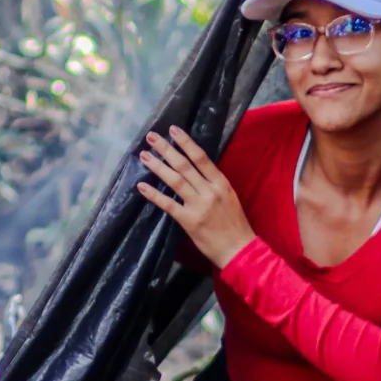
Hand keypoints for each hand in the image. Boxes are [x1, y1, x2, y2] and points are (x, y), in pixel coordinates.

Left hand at [137, 127, 256, 267]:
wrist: (239, 249)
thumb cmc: (235, 224)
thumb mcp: (230, 197)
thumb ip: (213, 183)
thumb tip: (195, 170)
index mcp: (221, 183)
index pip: (201, 157)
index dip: (186, 142)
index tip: (173, 130)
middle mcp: (209, 191)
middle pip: (184, 165)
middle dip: (166, 149)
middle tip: (152, 137)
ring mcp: (199, 206)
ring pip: (175, 181)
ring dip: (158, 167)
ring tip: (144, 156)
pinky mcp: (189, 221)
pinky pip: (168, 205)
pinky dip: (154, 194)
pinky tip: (142, 186)